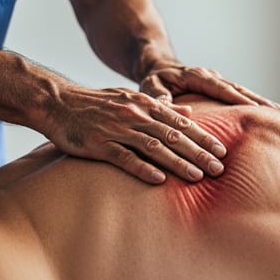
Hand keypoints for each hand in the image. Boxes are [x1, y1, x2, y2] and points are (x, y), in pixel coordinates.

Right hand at [42, 85, 227, 184]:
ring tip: (198, 177)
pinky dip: (143, 169)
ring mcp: (117, 129)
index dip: (203, 137)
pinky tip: (160, 180)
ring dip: (178, 163)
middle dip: (198, 153)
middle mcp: (135, 115)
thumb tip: (189, 113)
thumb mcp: (131, 99)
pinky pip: (125, 158)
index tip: (222, 151)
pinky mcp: (99, 144)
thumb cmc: (96, 104)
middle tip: (219, 168)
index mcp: (145, 105)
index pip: (181, 123)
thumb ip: (161, 107)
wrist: (56, 102)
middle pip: (173, 136)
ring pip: (154, 147)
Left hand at [139, 60, 277, 106]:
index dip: (238, 99)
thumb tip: (168, 106)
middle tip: (278, 113)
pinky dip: (254, 104)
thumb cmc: (154, 79)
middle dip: (258, 101)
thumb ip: (158, 95)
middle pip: (239, 89)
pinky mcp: (221, 89)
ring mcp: (218, 82)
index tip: (254, 108)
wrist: (158, 67)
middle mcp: (211, 77)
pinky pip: (240, 96)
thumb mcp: (150, 85)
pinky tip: (269, 115)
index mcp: (197, 76)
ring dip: (261, 103)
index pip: (221, 88)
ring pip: (243, 92)